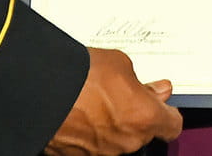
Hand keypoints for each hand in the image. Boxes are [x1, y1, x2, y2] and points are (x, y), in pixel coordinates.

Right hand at [44, 47, 182, 155]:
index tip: (160, 104)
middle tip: (122, 95)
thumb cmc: (82, 76)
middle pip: (142, 132)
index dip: (167, 114)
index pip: (172, 126)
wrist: (39, 92)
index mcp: (145, 118)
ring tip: (95, 103)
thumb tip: (157, 90)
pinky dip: (91, 134)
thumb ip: (144, 84)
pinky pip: (94, 146)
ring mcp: (102, 153)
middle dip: (136, 116)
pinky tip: (80, 115)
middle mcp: (127, 142)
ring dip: (113, 126)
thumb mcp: (122, 65)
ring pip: (118, 140)